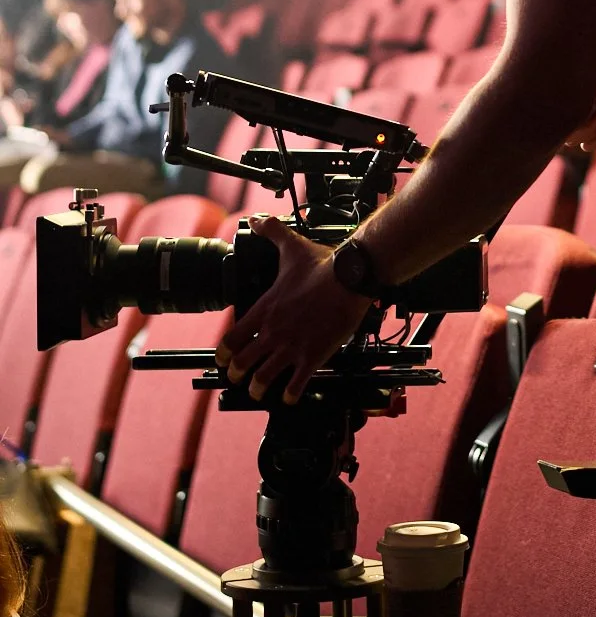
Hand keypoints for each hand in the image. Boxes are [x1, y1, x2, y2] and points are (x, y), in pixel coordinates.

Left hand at [215, 216, 371, 404]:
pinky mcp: (313, 355)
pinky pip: (295, 385)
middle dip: (237, 374)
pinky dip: (290, 395)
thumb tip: (256, 219)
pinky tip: (290, 396)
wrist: (350, 277)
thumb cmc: (322, 265)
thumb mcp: (291, 246)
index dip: (223, 354)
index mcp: (265, 309)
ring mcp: (291, 346)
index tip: (224, 359)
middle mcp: (273, 331)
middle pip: (242, 364)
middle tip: (239, 378)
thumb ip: (270, 232)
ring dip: (259, 388)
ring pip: (263, 379)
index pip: (231, 339)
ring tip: (260, 391)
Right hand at [566, 61, 595, 150]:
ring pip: (574, 139)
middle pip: (562, 128)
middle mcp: (576, 104)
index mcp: (573, 89)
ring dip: (593, 132)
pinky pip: (588, 145)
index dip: (567, 115)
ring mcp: (587, 117)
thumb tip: (561, 106)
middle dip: (584, 125)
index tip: (589, 109)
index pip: (554, 109)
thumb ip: (580, 95)